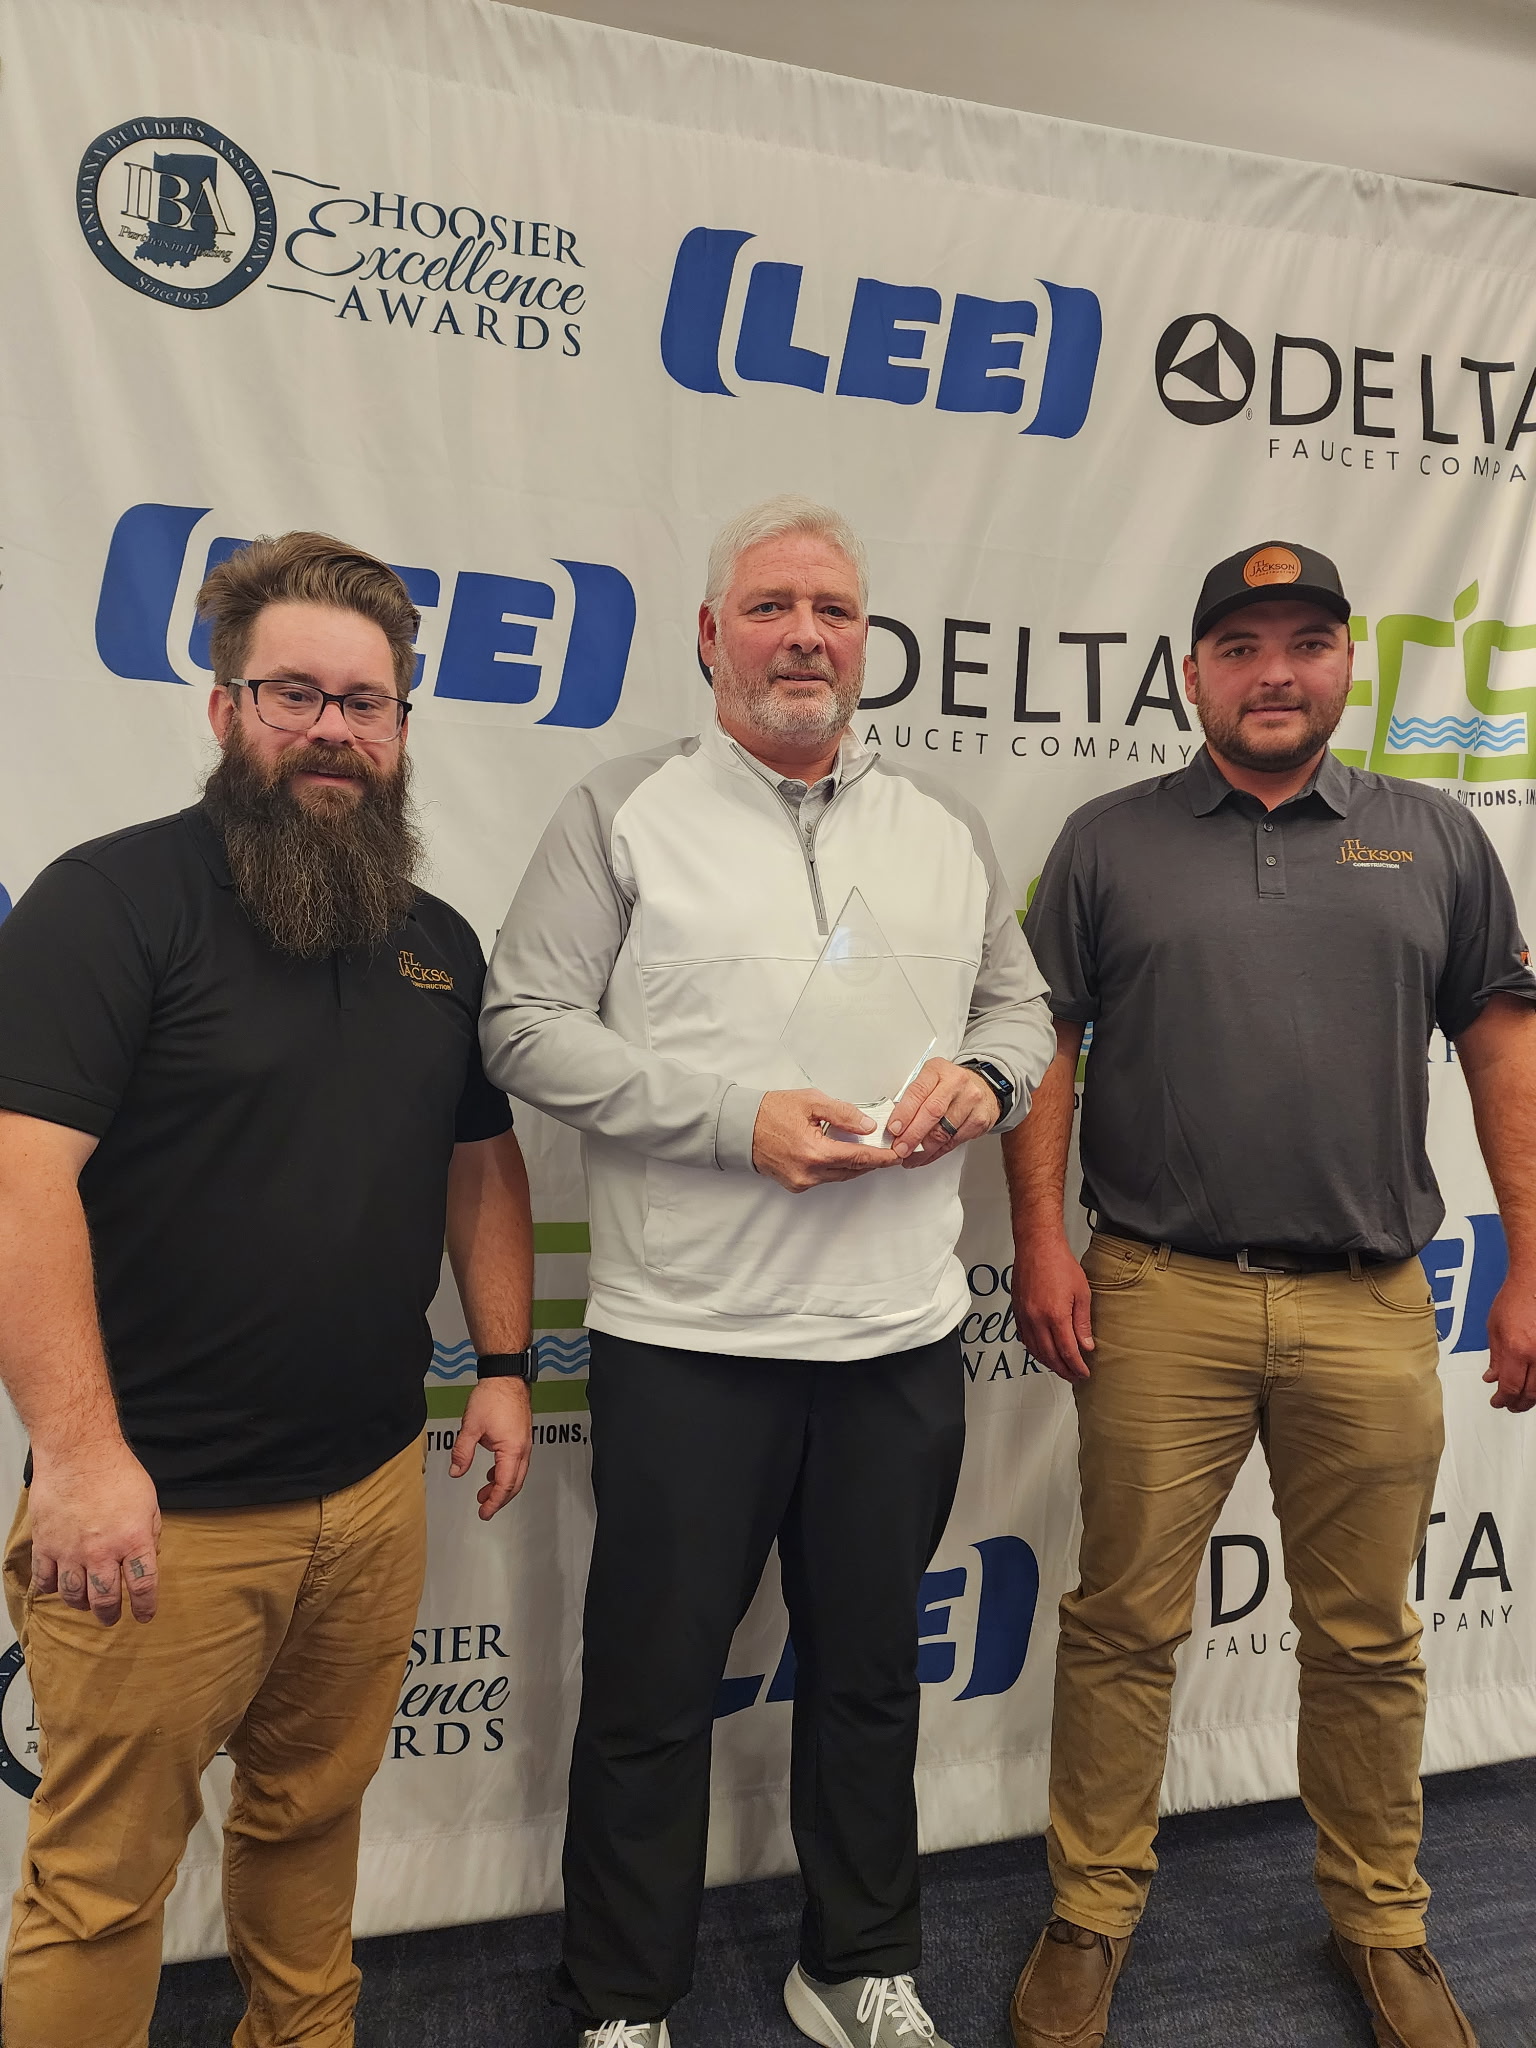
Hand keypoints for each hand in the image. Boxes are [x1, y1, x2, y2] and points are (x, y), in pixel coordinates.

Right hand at [28, 1440, 161, 1624]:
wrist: (78, 1453)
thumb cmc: (116, 1471)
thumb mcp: (149, 1502)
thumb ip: (148, 1533)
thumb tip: (147, 1556)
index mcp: (133, 1539)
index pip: (143, 1585)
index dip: (145, 1606)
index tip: (144, 1615)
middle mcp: (102, 1551)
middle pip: (106, 1599)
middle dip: (111, 1614)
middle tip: (112, 1616)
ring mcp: (71, 1551)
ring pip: (74, 1596)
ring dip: (82, 1604)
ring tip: (87, 1603)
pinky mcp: (46, 1545)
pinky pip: (46, 1580)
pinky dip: (52, 1588)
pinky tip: (59, 1585)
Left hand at [450, 1377, 533, 1516]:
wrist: (505, 1377)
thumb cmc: (493, 1397)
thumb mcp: (471, 1427)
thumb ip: (462, 1452)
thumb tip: (456, 1471)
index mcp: (512, 1450)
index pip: (505, 1485)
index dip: (494, 1502)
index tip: (484, 1512)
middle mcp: (523, 1449)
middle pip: (515, 1484)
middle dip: (499, 1499)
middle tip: (485, 1508)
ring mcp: (524, 1443)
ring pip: (517, 1474)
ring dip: (501, 1486)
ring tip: (483, 1492)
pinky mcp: (521, 1437)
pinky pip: (516, 1462)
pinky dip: (504, 1472)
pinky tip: (491, 1473)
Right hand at [752, 1089, 899, 1192]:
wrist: (740, 1126)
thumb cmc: (771, 1111)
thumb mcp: (811, 1102)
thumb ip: (843, 1114)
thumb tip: (867, 1126)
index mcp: (815, 1152)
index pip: (859, 1158)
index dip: (882, 1157)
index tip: (897, 1155)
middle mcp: (809, 1172)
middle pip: (852, 1170)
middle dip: (872, 1161)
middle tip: (887, 1151)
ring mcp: (801, 1181)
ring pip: (840, 1176)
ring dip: (855, 1164)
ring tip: (866, 1150)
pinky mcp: (795, 1185)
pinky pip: (825, 1178)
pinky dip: (836, 1167)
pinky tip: (840, 1154)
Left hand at [886, 1059, 998, 1168]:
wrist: (982, 1087)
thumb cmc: (949, 1085)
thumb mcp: (929, 1080)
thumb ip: (913, 1098)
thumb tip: (894, 1124)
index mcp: (937, 1070)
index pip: (918, 1092)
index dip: (904, 1113)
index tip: (893, 1129)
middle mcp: (956, 1082)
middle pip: (932, 1113)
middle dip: (913, 1135)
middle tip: (900, 1149)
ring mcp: (970, 1100)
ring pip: (943, 1132)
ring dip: (923, 1149)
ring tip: (910, 1157)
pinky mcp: (979, 1119)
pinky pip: (953, 1142)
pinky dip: (936, 1153)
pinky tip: (926, 1155)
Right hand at [1012, 1235, 1094, 1381]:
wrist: (1037, 1246)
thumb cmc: (1059, 1263)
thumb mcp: (1082, 1293)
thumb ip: (1082, 1322)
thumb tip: (1086, 1345)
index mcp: (1055, 1315)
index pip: (1067, 1351)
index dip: (1076, 1366)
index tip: (1083, 1373)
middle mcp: (1036, 1319)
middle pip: (1049, 1356)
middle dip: (1063, 1370)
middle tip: (1074, 1376)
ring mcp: (1024, 1316)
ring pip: (1035, 1350)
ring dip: (1048, 1363)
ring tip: (1060, 1368)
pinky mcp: (1017, 1311)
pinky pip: (1024, 1338)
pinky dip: (1034, 1350)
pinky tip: (1042, 1351)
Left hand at [1483, 1273, 1535, 1412]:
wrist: (1534, 1282)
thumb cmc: (1516, 1298)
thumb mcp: (1494, 1328)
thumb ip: (1495, 1357)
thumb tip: (1492, 1377)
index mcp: (1517, 1349)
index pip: (1510, 1387)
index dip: (1503, 1399)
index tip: (1497, 1402)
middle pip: (1530, 1393)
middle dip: (1518, 1403)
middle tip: (1509, 1406)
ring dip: (1531, 1398)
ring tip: (1521, 1400)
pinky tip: (1534, 1387)